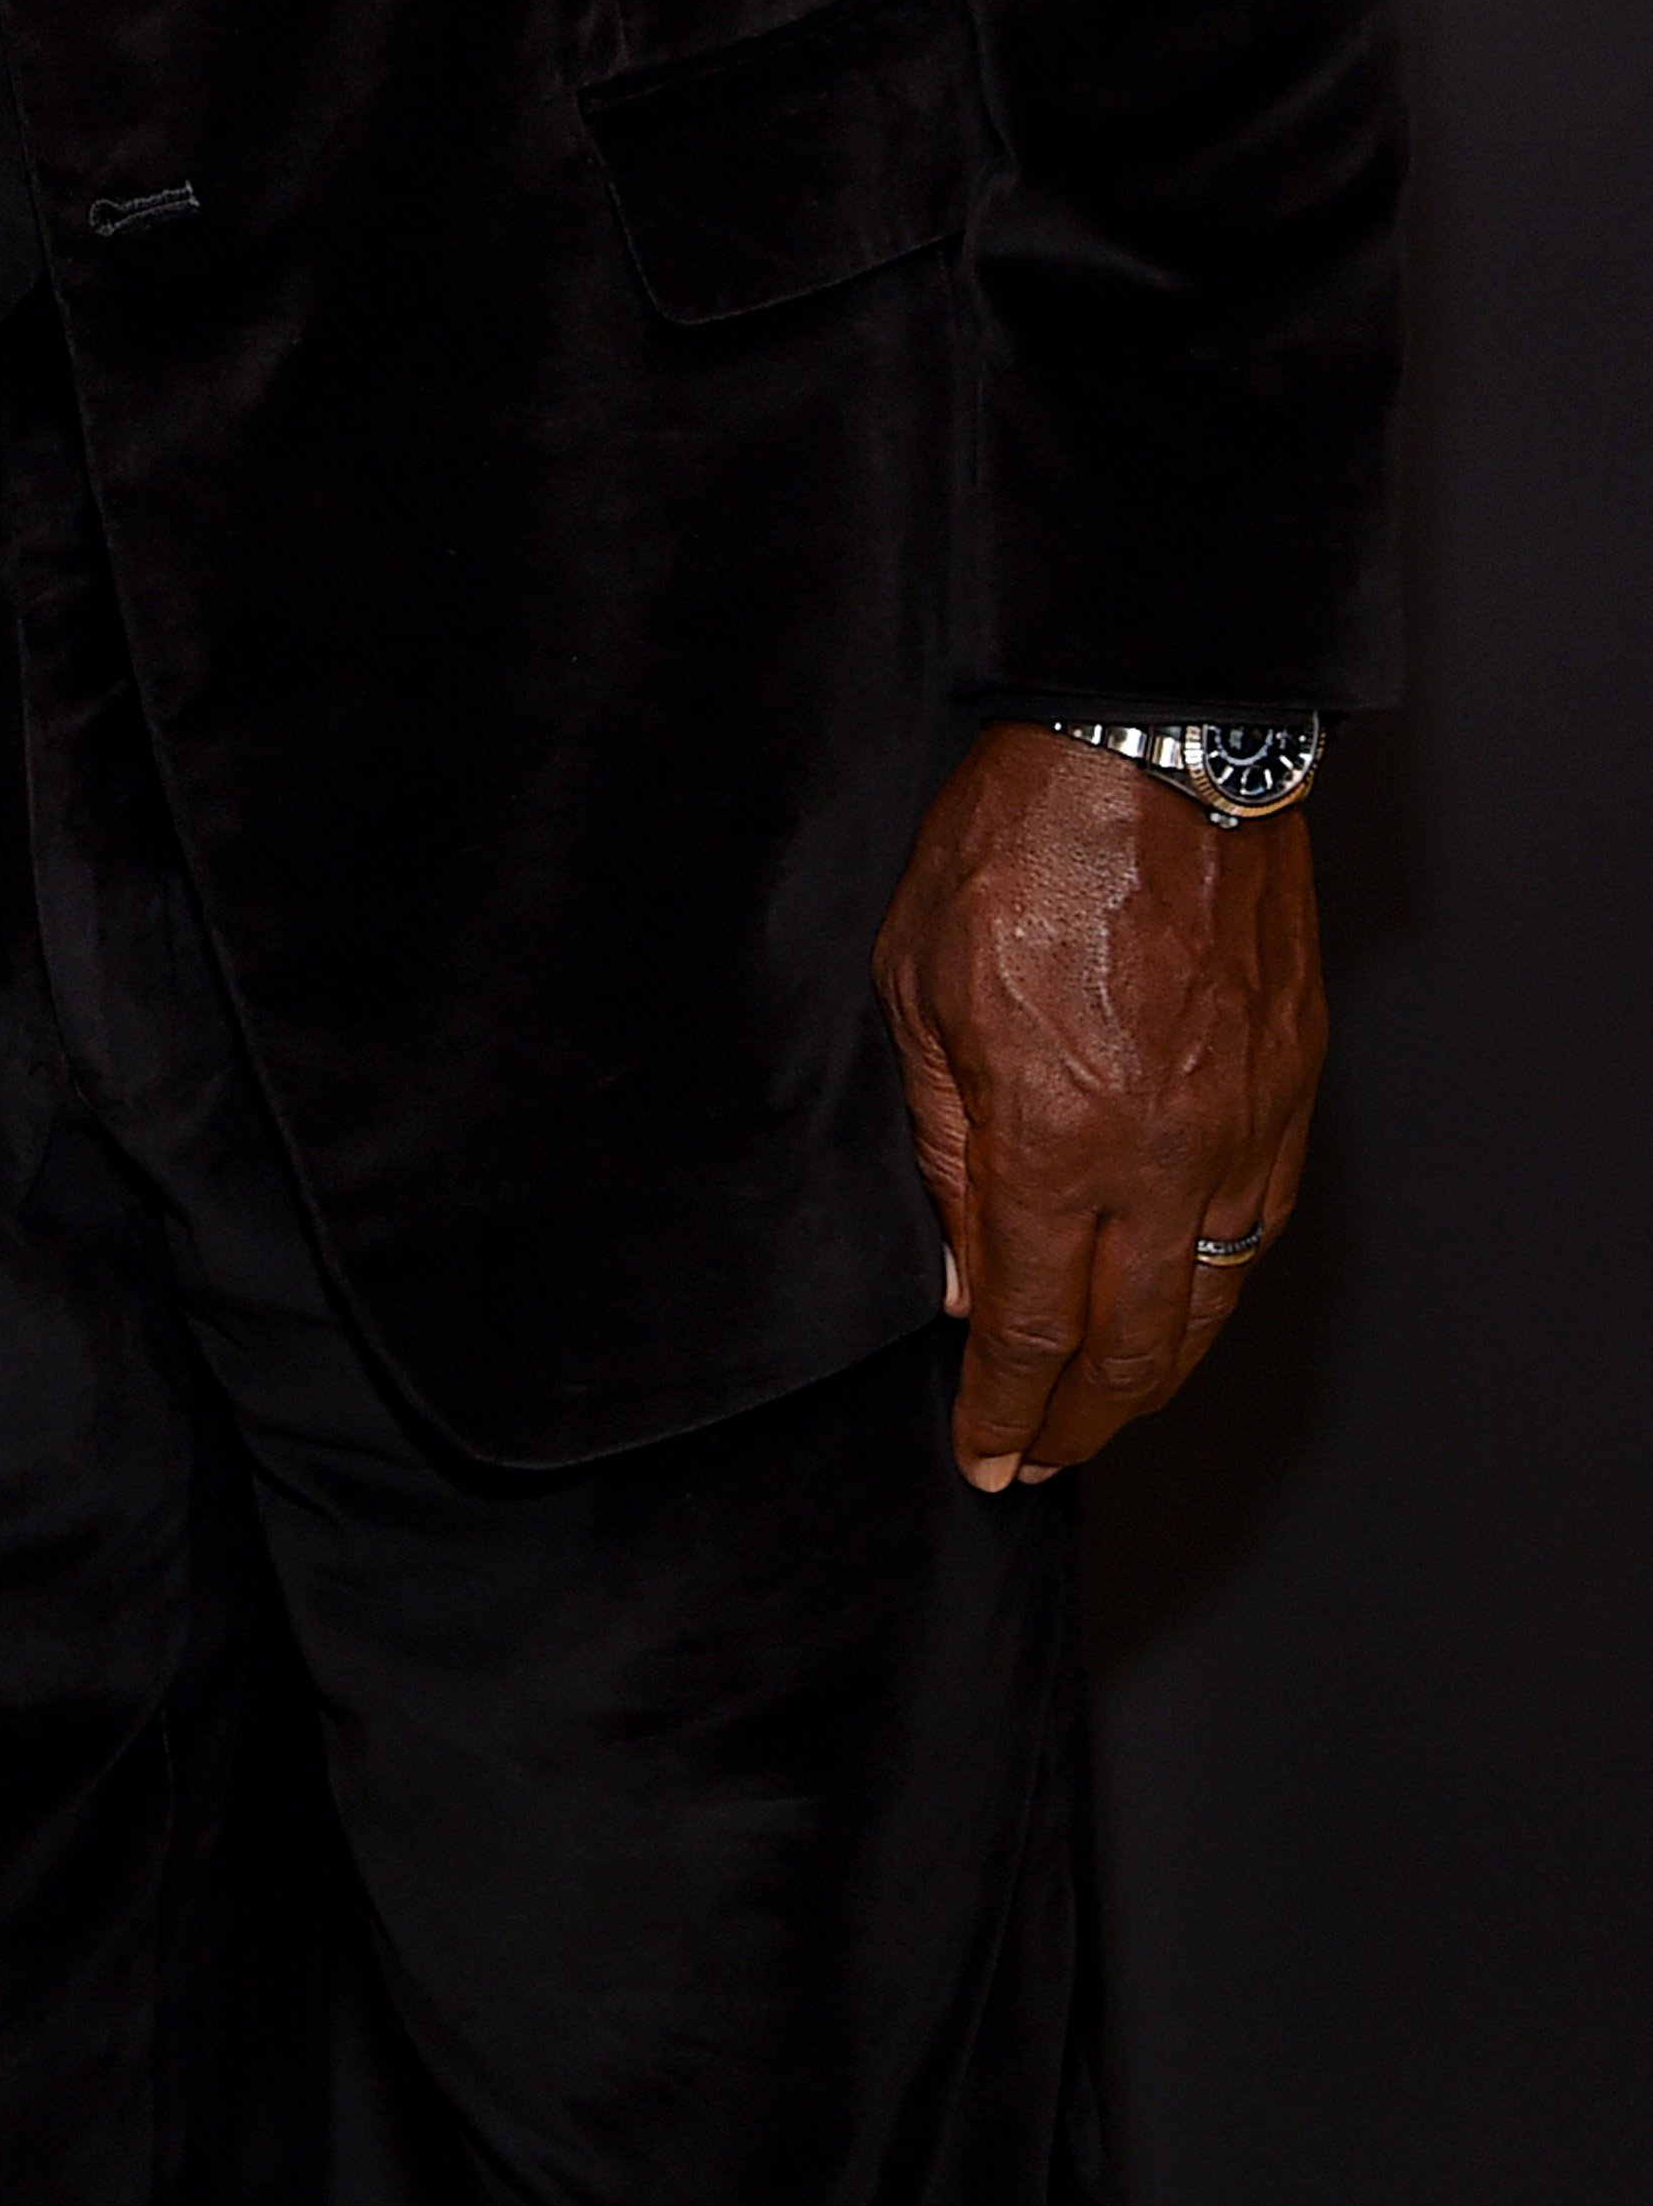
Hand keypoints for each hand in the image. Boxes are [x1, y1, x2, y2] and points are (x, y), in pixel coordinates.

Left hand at [874, 719, 1324, 1492]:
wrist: (1153, 746)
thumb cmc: (1018, 842)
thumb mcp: (916, 988)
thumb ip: (938, 1141)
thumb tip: (958, 1269)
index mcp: (1051, 1138)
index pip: (1029, 1326)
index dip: (1006, 1409)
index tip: (987, 1455)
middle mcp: (1160, 1155)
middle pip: (1131, 1345)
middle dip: (1082, 1422)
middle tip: (1043, 1459)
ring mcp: (1239, 1123)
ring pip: (1211, 1300)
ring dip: (1160, 1373)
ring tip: (1110, 1407)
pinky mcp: (1288, 1083)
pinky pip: (1261, 1222)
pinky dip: (1220, 1285)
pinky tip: (1186, 1300)